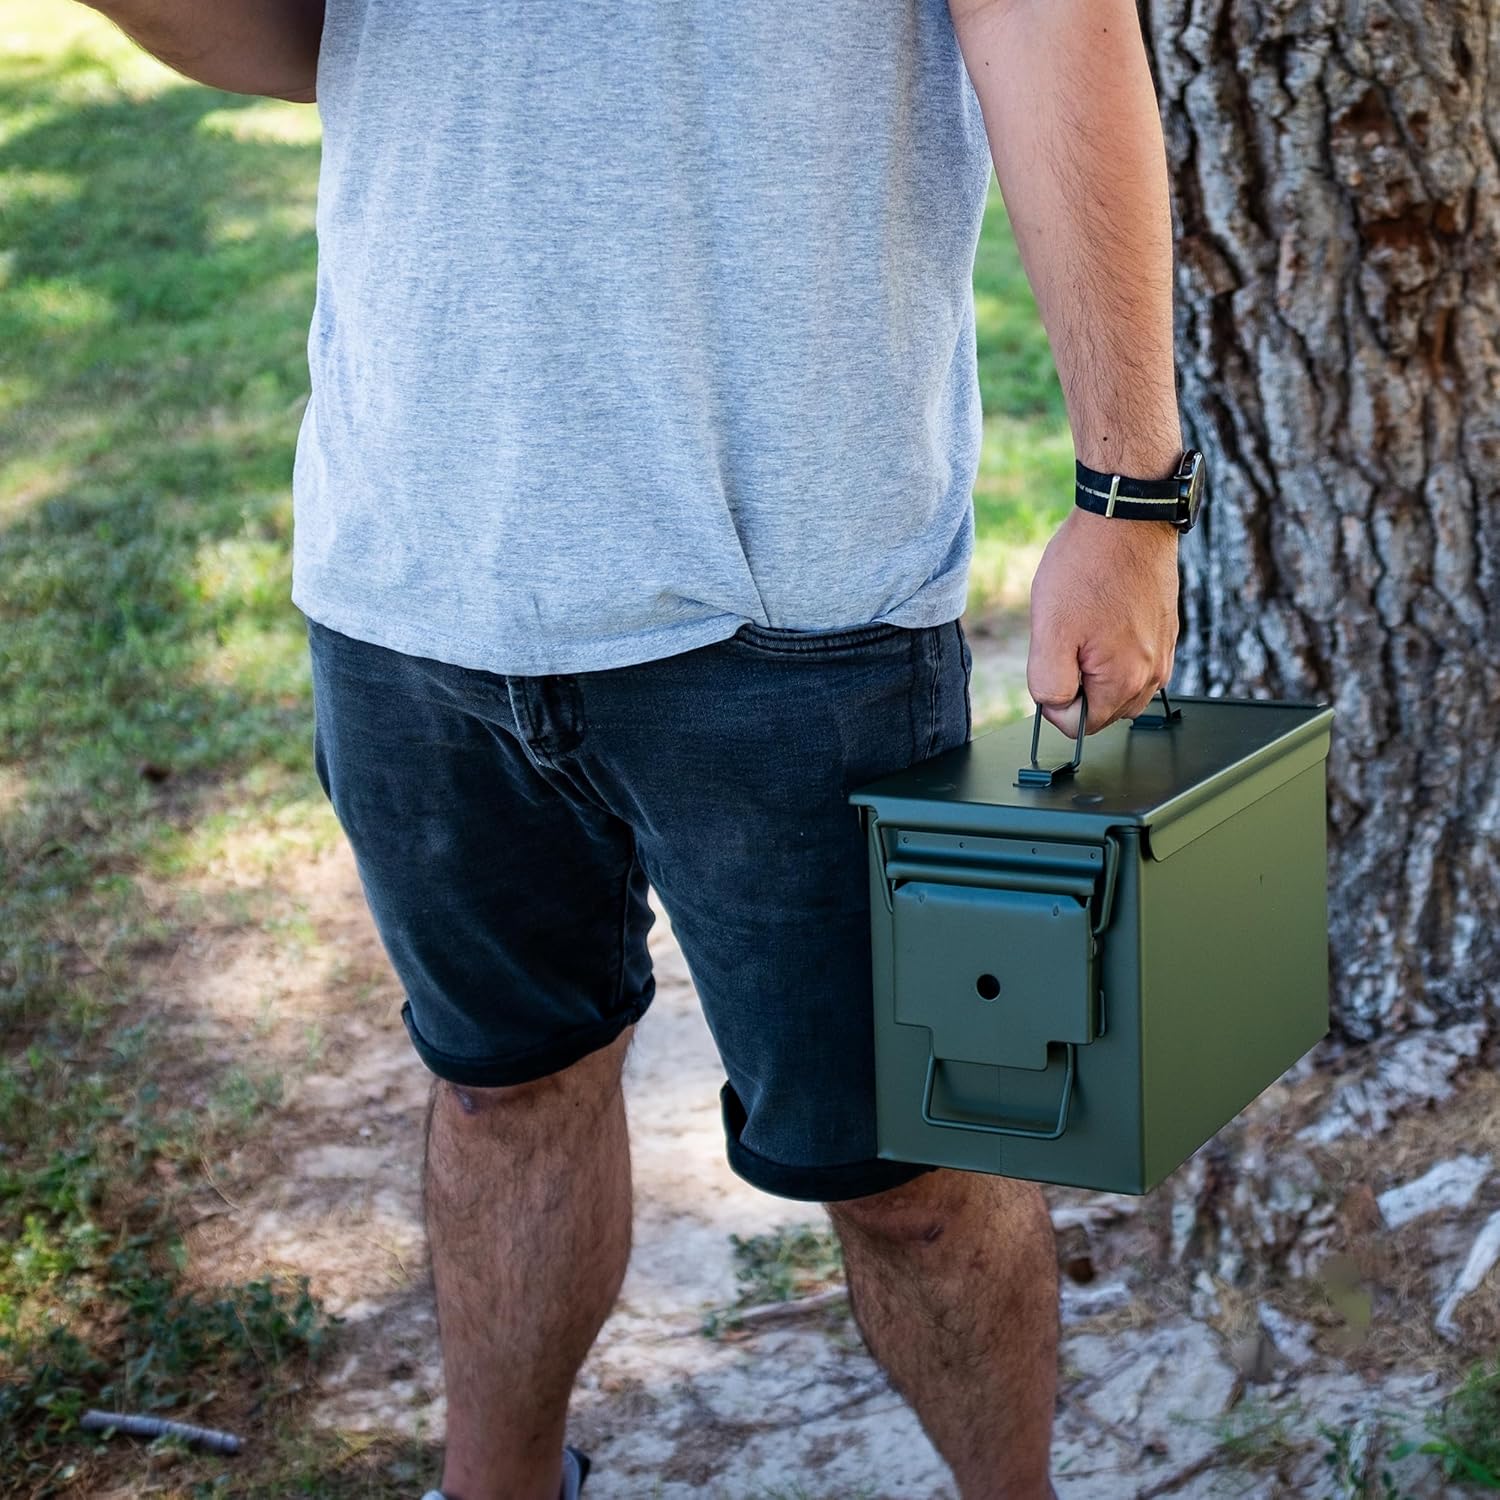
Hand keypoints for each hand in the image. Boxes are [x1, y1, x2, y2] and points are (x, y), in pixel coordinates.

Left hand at [1027, 508, 1179, 736]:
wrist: (1127, 518)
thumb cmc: (1087, 569)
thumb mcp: (1049, 632)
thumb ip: (1050, 685)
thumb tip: (1058, 712)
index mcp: (1125, 683)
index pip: (1080, 726)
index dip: (1055, 698)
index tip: (1053, 659)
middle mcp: (1153, 674)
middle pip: (1102, 708)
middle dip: (1078, 682)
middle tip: (1068, 636)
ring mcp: (1163, 652)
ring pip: (1117, 683)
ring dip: (1095, 663)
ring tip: (1086, 620)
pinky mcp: (1165, 631)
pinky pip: (1133, 657)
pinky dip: (1113, 644)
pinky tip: (1103, 611)